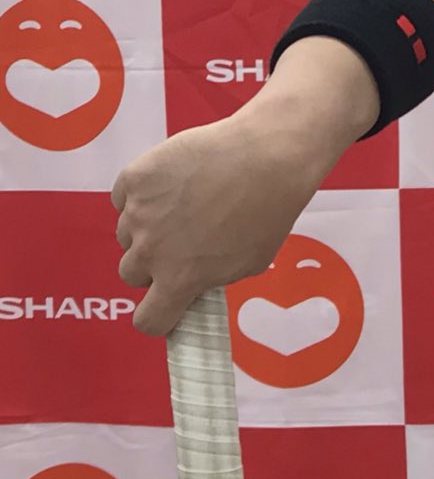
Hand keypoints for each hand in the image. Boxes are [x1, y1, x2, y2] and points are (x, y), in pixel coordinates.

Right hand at [111, 108, 322, 336]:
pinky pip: (123, 198)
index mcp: (178, 280)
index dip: (156, 315)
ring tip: (179, 210)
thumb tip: (194, 280)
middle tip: (177, 247)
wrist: (263, 157)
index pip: (147, 320)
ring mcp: (138, 212)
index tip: (165, 305)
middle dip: (150, 267)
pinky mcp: (134, 177)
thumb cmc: (265, 213)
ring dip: (144, 229)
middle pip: (130, 274)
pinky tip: (170, 186)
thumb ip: (210, 279)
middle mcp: (150, 250)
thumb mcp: (246, 265)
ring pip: (125, 234)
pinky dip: (139, 196)